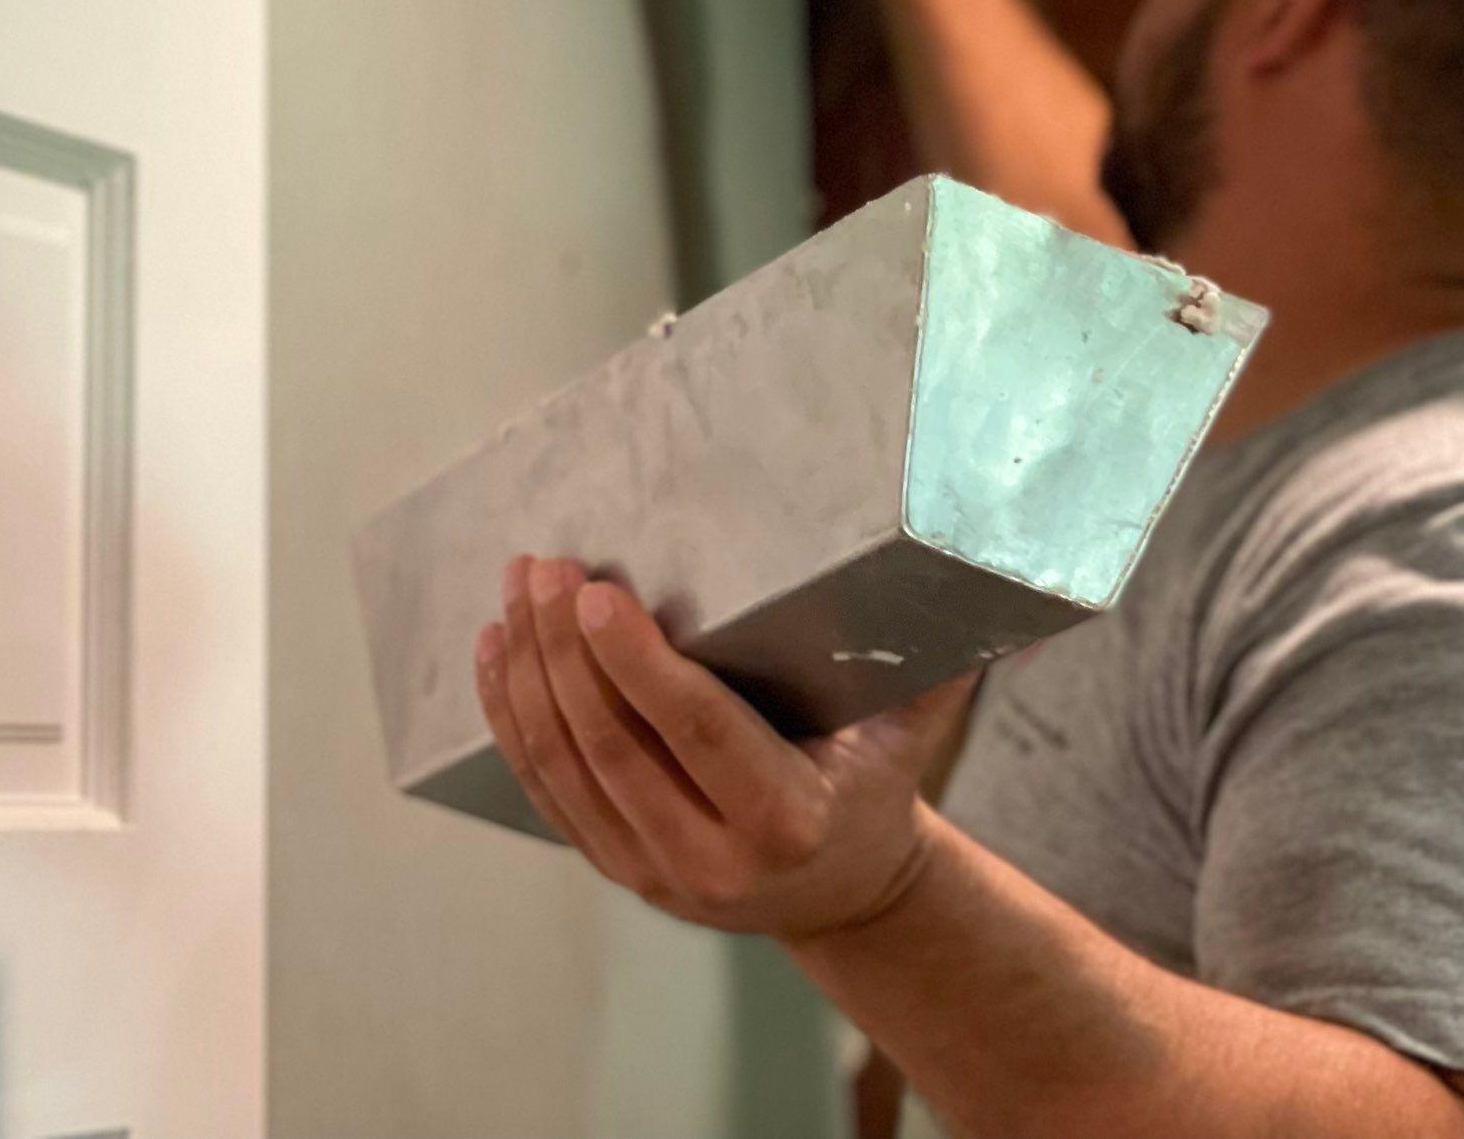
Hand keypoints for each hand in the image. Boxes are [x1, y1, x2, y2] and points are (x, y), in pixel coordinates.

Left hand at [478, 556, 973, 941]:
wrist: (848, 896)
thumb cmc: (874, 789)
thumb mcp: (912, 735)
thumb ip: (933, 658)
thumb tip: (967, 570)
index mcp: (785, 821)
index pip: (694, 731)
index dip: (636, 662)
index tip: (595, 592)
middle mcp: (710, 860)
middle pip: (613, 744)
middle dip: (564, 650)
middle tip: (543, 567)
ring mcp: (652, 872)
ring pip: (566, 766)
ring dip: (528, 673)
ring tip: (515, 591)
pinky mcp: (615, 865)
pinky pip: (545, 789)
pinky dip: (511, 718)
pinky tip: (496, 652)